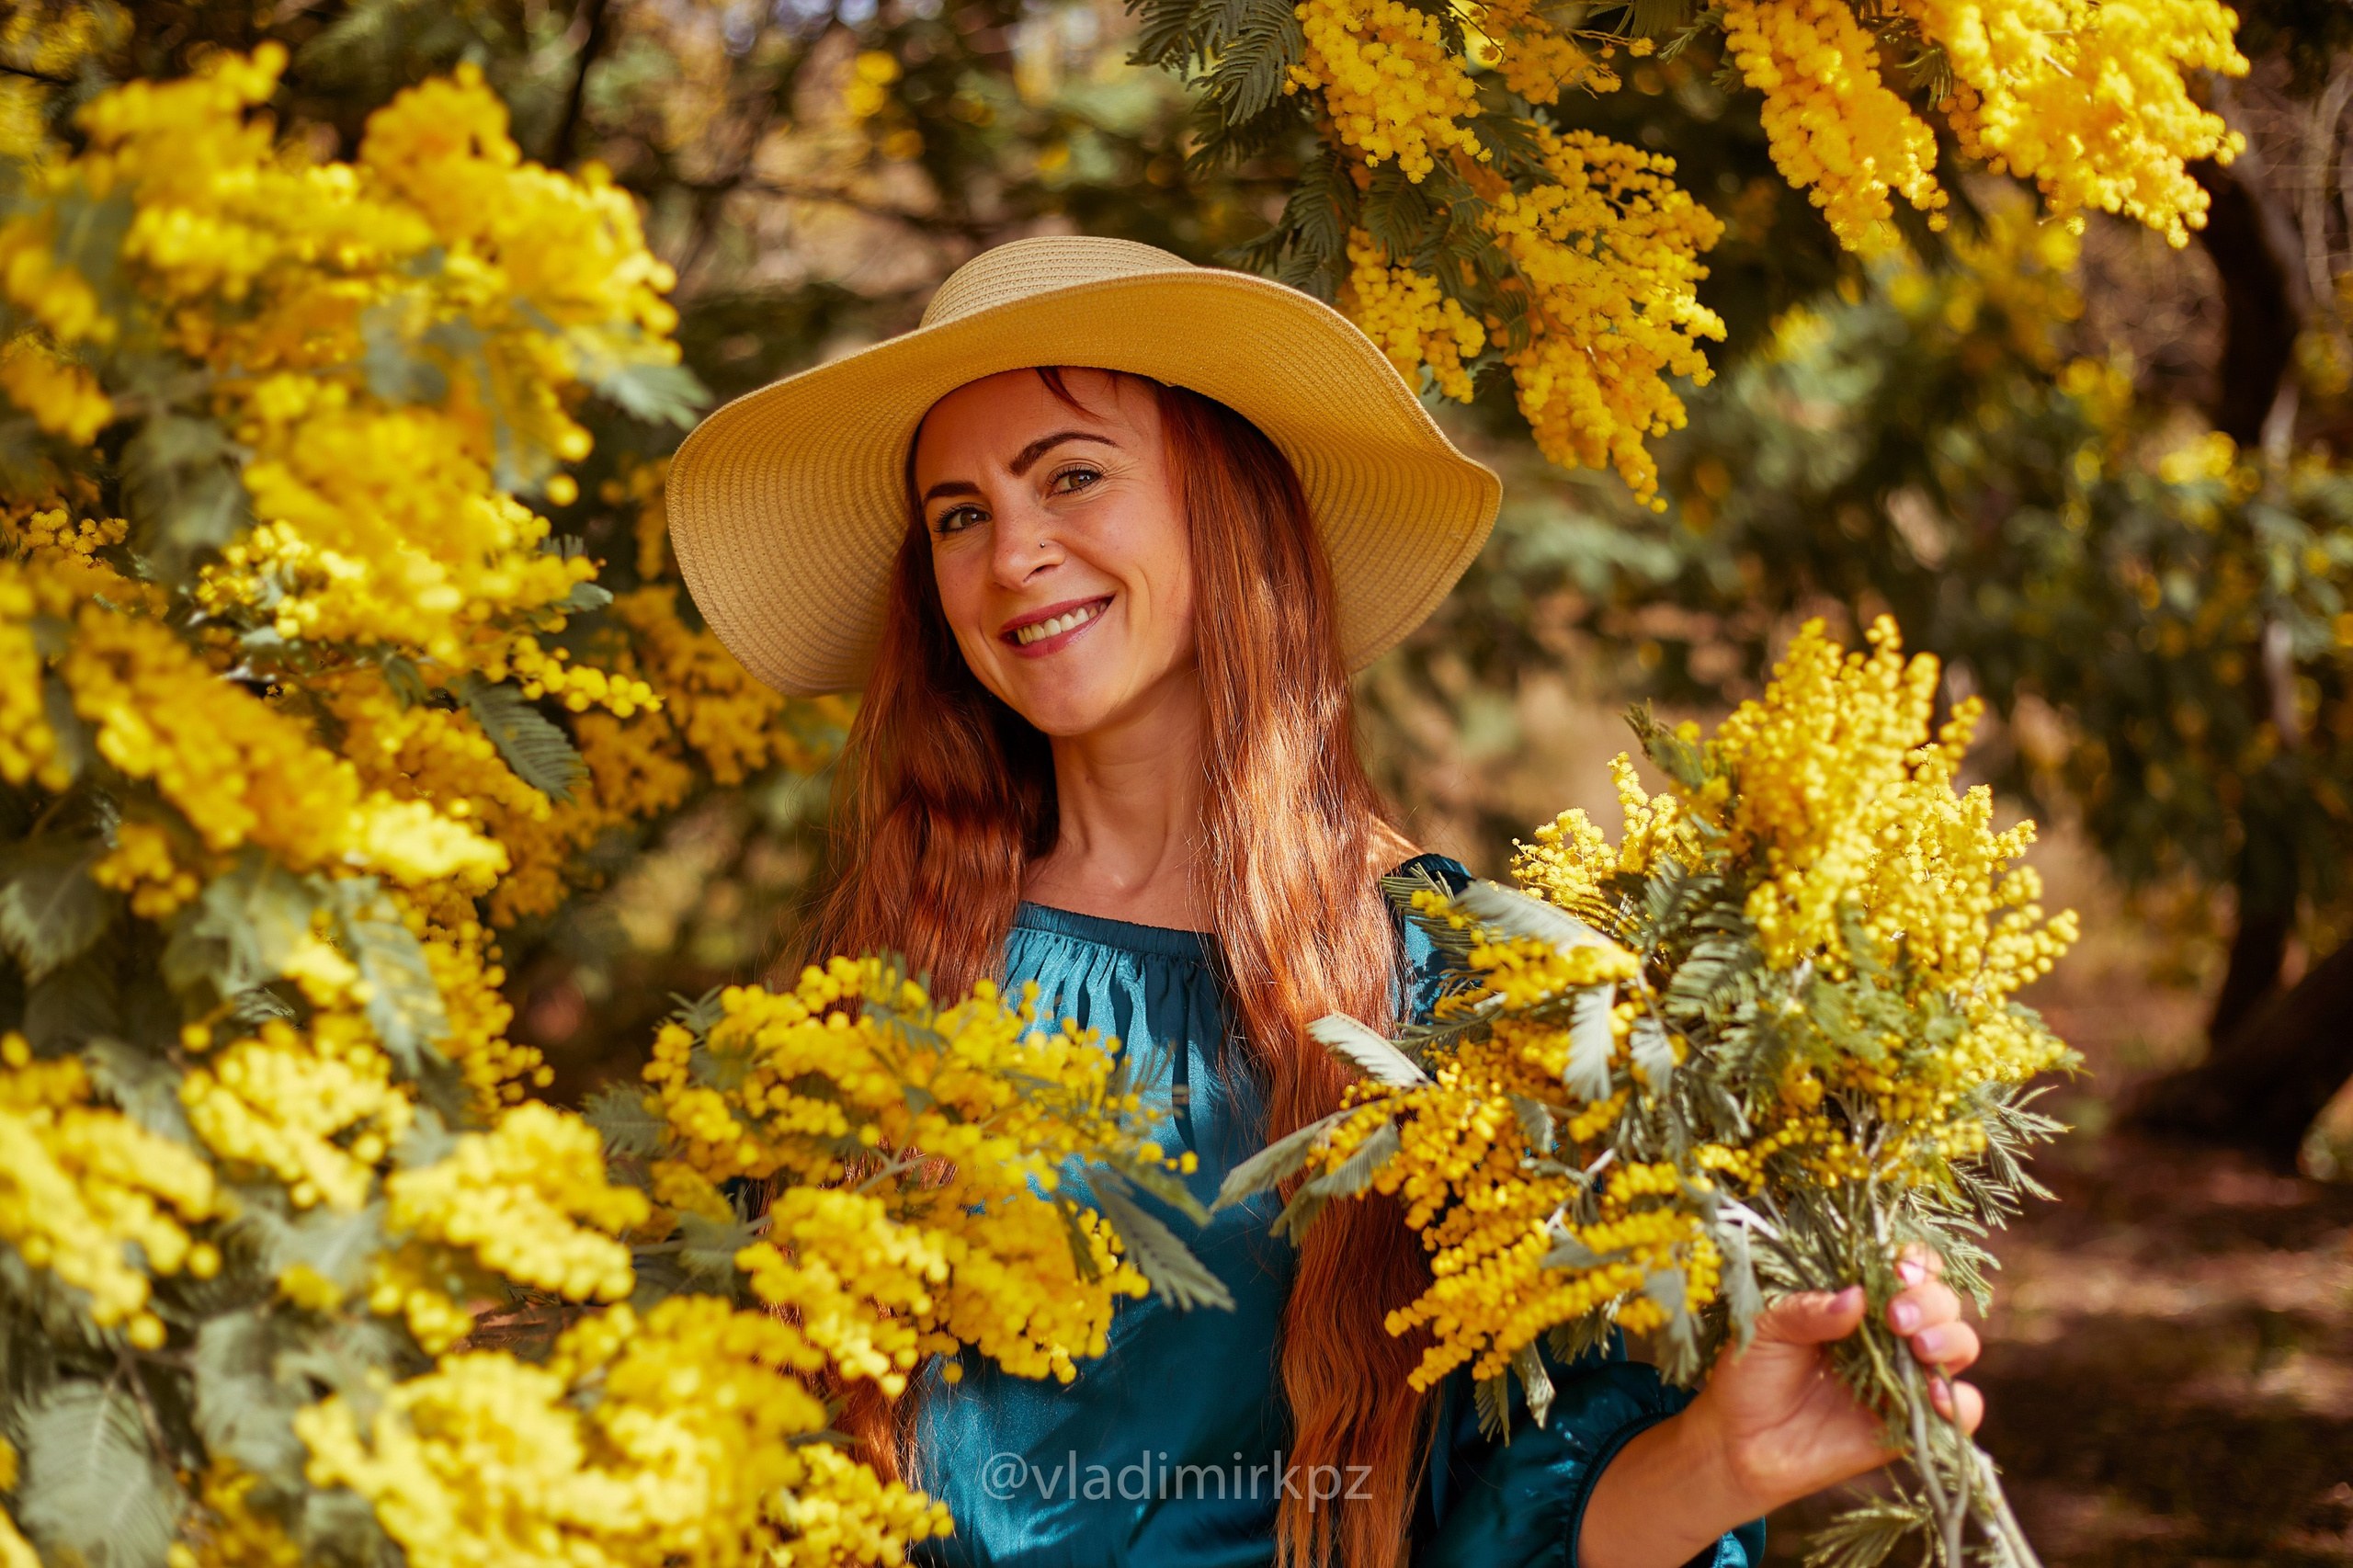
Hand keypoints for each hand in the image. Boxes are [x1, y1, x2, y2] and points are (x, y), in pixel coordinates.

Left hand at [1577, 1251, 1985, 1567]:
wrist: (1740, 1444)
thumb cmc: (1750, 1373)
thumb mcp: (1765, 1328)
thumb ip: (1807, 1310)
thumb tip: (1856, 1297)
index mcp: (1857, 1299)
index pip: (1906, 1267)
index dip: (1914, 1262)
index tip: (1898, 1270)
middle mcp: (1890, 1333)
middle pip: (1940, 1301)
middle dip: (1930, 1301)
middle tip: (1897, 1318)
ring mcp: (1904, 1376)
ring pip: (1959, 1345)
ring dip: (1951, 1339)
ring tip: (1918, 1348)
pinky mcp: (1911, 1423)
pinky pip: (1960, 1411)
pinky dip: (1960, 1401)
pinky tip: (1934, 1395)